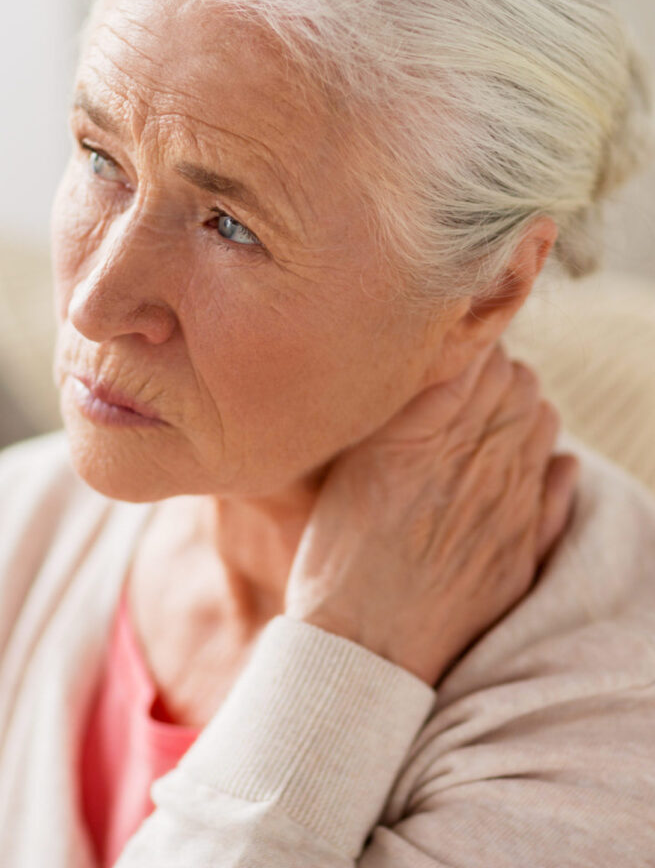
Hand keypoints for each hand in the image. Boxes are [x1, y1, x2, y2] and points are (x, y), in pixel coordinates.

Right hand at [283, 342, 579, 686]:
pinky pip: (559, 475)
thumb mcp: (349, 467)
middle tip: (465, 389)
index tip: (444, 357)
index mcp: (425, 434)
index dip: (463, 348)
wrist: (365, 653)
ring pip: (542, 420)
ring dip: (519, 411)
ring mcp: (508, 502)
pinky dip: (548, 459)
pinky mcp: (525, 543)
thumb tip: (446, 366)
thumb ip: (401, 411)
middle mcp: (475, 460)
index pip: (477, 355)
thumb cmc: (337, 558)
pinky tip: (525, 464)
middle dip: (495, 373)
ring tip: (486, 426)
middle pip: (516, 380)